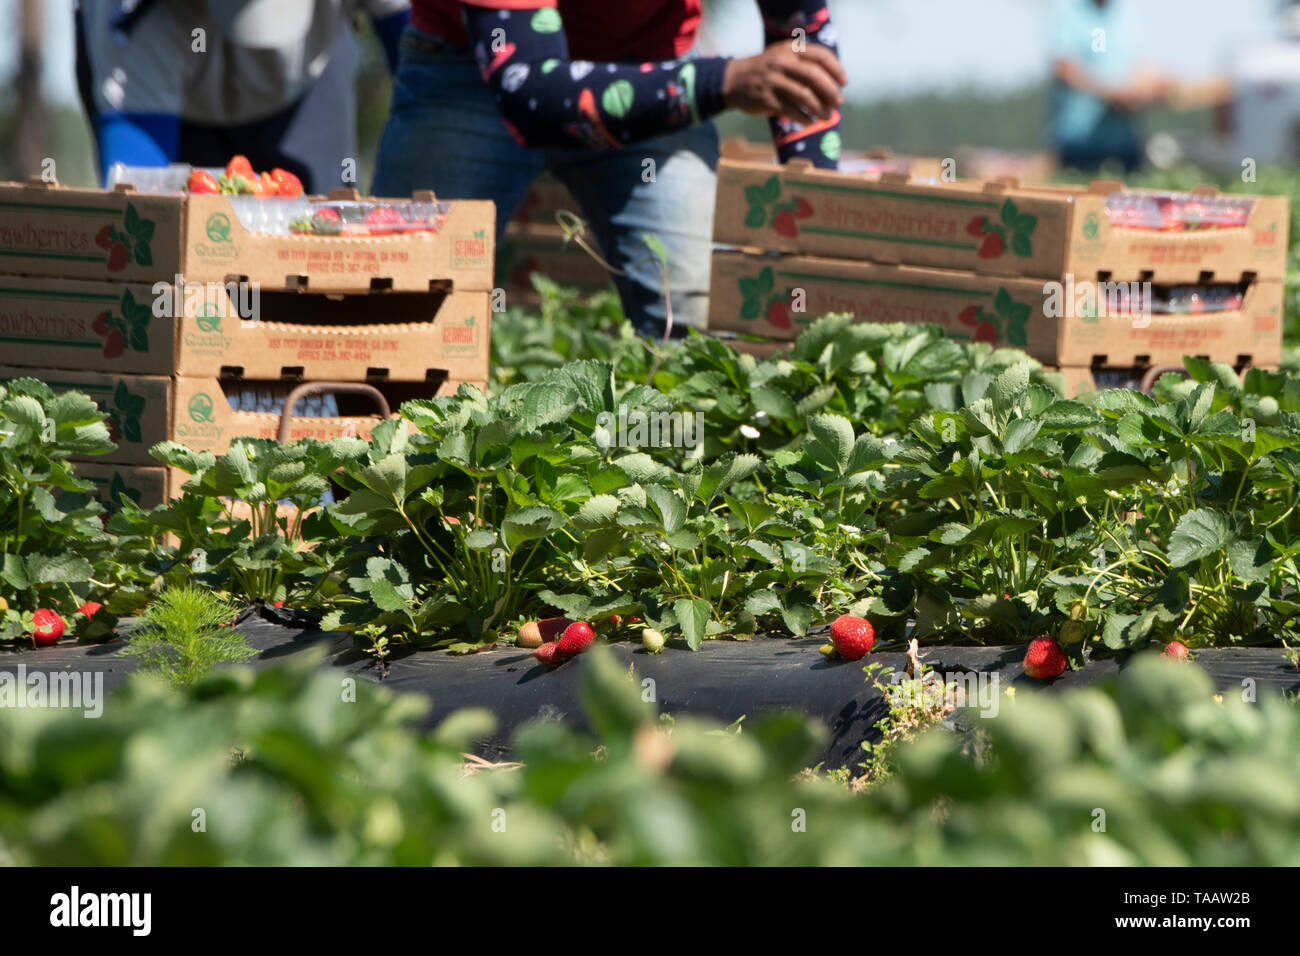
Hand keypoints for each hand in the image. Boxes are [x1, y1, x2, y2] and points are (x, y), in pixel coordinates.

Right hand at [723, 41, 845, 122]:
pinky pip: (792, 111)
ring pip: (804, 96)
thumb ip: (803, 63)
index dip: (836, 69)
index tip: (844, 82)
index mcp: (790, 50)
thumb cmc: (765, 71)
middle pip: (814, 76)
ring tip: (827, 117)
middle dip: (831, 91)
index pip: (820, 55)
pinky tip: (810, 122)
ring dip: (820, 108)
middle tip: (839, 103)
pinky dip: (804, 118)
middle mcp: (782, 63)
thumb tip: (832, 84)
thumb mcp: (782, 56)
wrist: (733, 81)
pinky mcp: (767, 100)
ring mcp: (774, 82)